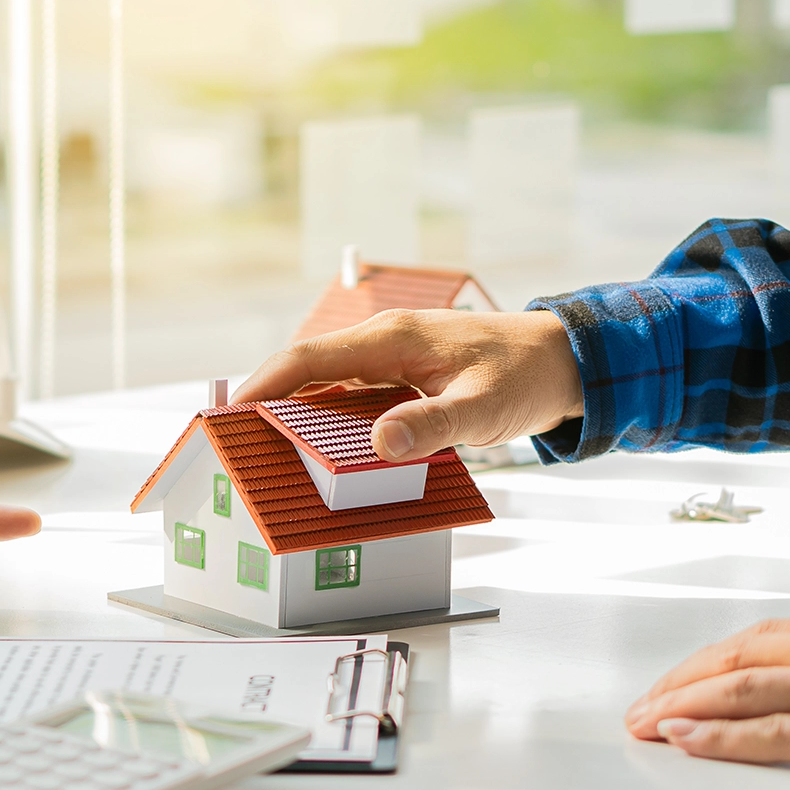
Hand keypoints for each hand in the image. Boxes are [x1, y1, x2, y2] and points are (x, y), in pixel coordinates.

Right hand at [233, 309, 582, 460]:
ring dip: (292, 413)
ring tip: (259, 450)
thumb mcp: (483, 408)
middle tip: (230, 441)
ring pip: (323, 384)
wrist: (561, 358)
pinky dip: (324, 419)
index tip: (227, 413)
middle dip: (264, 403)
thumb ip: (433, 426)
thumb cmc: (524, 377)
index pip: (307, 358)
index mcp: (391, 339)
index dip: (262, 385)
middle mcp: (381, 342)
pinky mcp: (398, 375)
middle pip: (304, 370)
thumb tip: (380, 445)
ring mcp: (388, 357)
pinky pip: (347, 395)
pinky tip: (314, 450)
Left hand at [624, 605, 789, 789]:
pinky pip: (771, 732)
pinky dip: (719, 735)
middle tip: (644, 702)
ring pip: (742, 686)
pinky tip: (685, 740)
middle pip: (740, 654)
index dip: (714, 657)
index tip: (683, 676)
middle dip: (683, 678)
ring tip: (646, 720)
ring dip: (683, 704)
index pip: (766, 636)